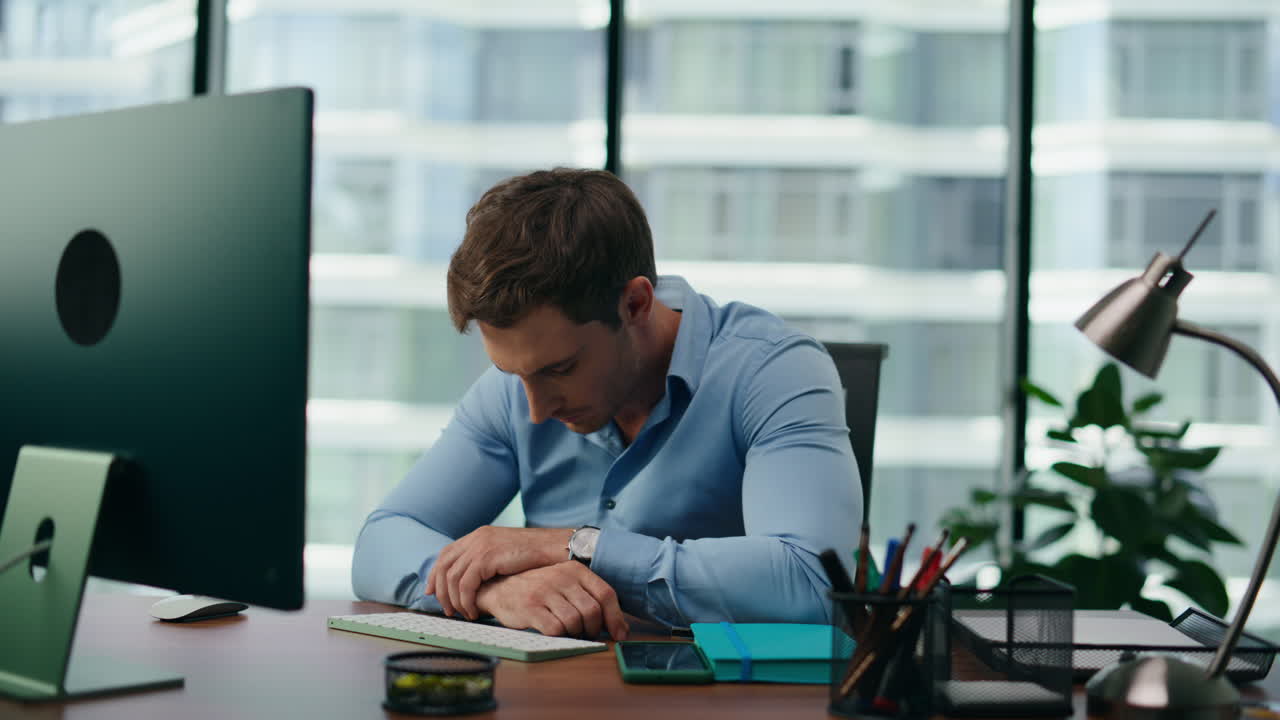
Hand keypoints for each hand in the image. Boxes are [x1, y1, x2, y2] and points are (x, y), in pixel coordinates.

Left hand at [426, 526, 571, 618]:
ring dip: (455, 600)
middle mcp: (476, 538)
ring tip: (464, 614)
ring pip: (452, 578)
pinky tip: (474, 611)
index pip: (446, 554)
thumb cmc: (537, 556)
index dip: (435, 574)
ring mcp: (480, 546)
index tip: (432, 593)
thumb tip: (474, 581)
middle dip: (441, 591)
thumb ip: (488, 561)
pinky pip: (465, 584)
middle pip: (443, 566)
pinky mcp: (486, 557)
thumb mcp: (506, 555)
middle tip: (448, 610)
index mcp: (479, 535)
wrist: (555, 548)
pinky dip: (466, 601)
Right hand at [475, 561, 629, 640]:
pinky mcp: (531, 607)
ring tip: (567, 630)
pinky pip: (556, 629)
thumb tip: (619, 626)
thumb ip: (589, 597)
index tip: (619, 634)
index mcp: (574, 569)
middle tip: (585, 633)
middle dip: (593, 629)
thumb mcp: (565, 584)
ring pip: (575, 622)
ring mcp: (545, 591)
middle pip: (592, 611)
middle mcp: (561, 577)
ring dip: (575, 633)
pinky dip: (559, 636)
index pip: (606, 594)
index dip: (615, 618)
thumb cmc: (539, 590)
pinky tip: (552, 631)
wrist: (500, 588)